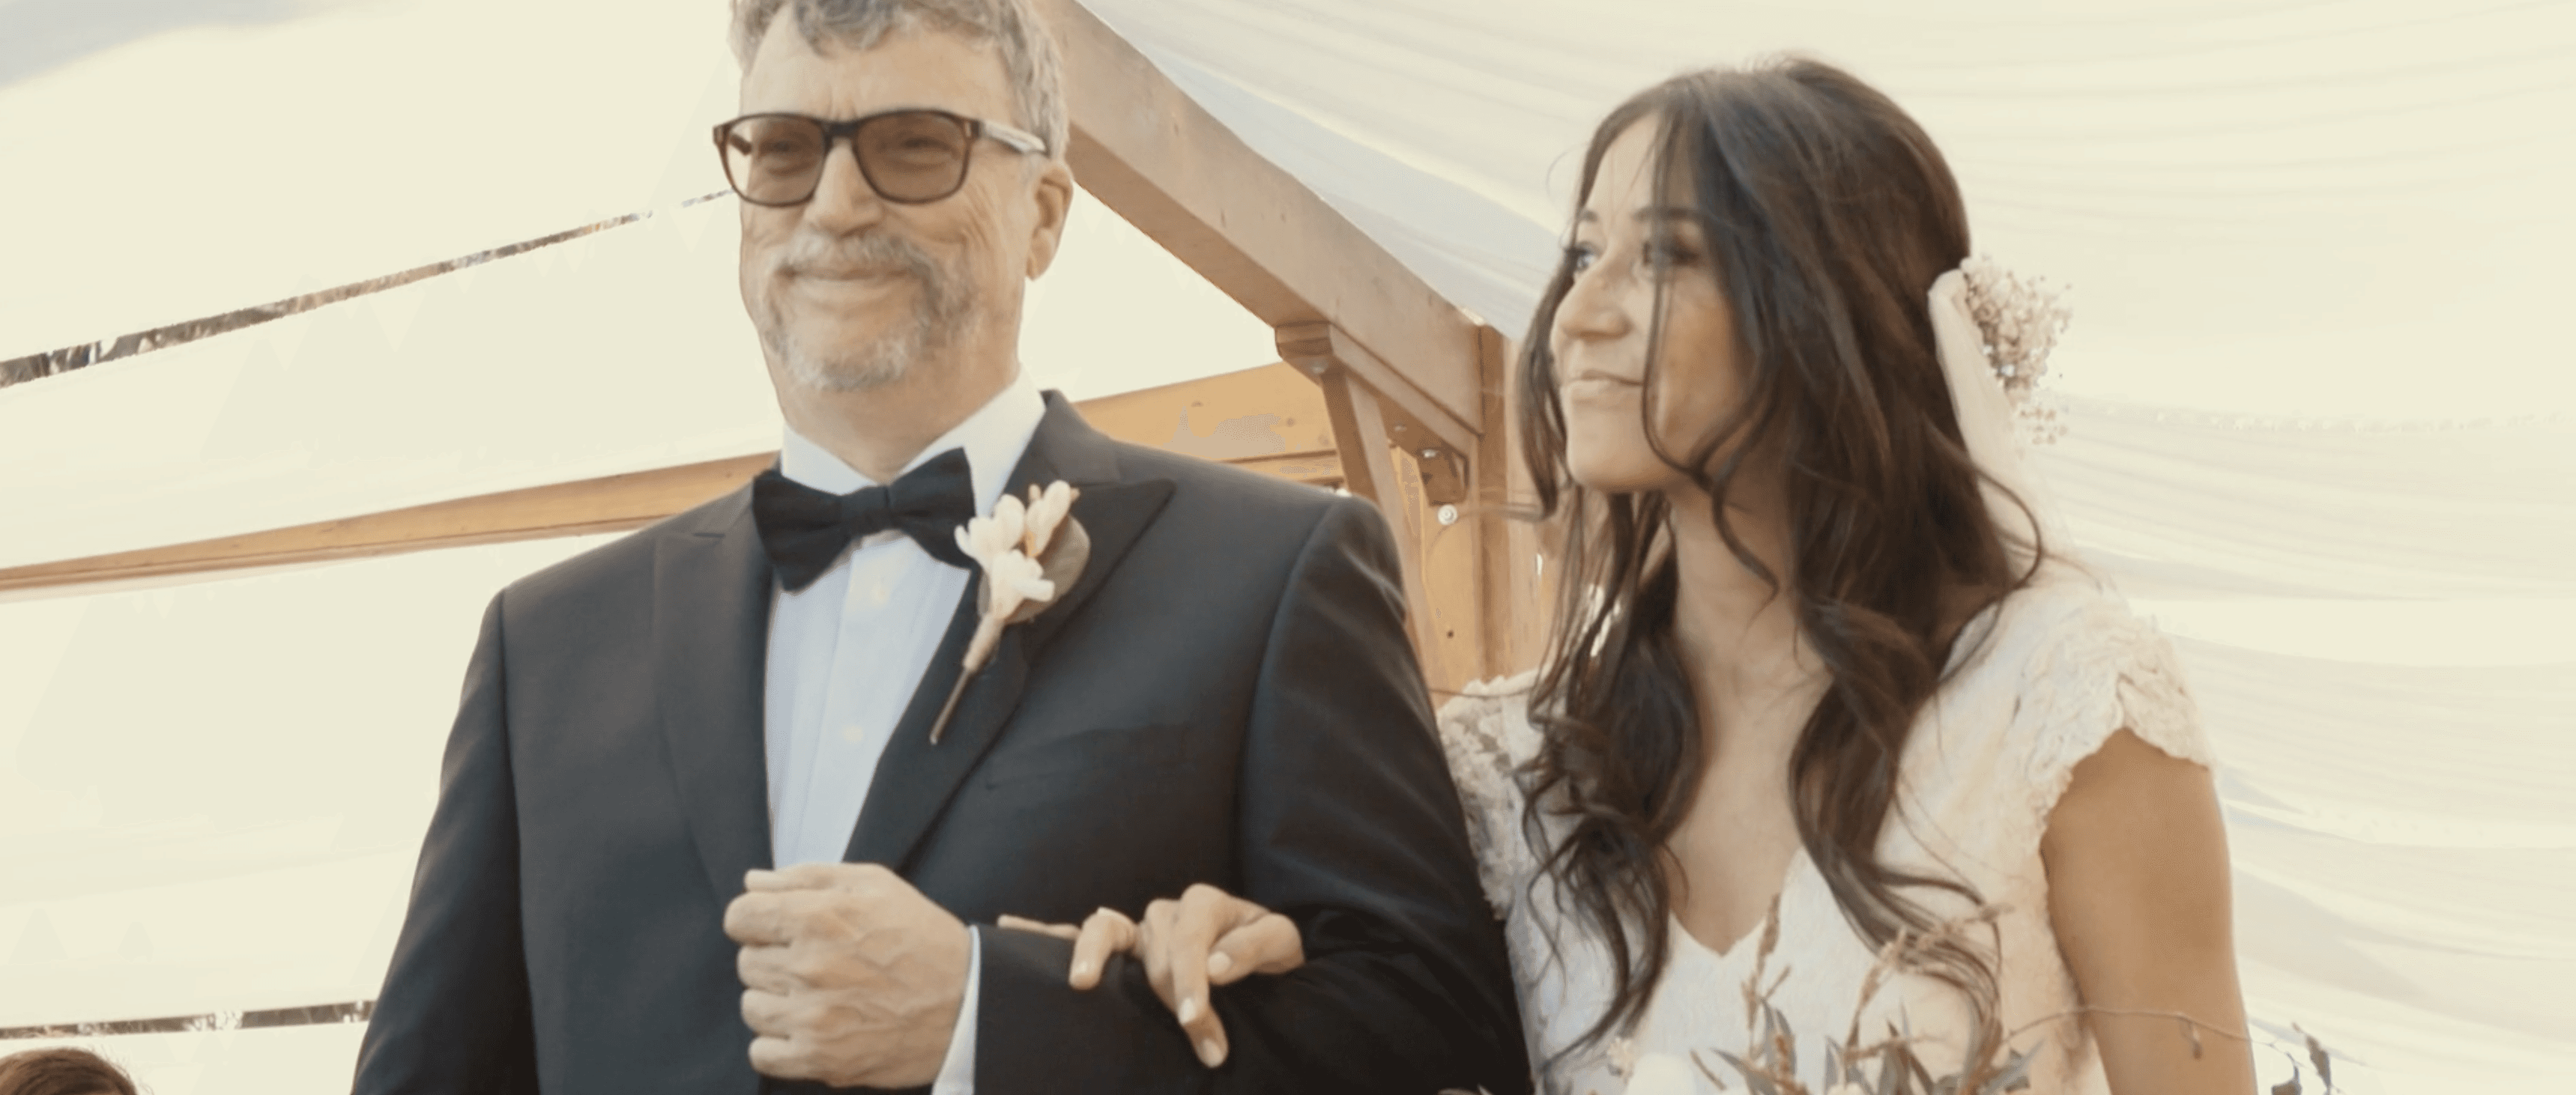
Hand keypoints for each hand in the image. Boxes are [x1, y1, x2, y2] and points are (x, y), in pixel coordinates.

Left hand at [723, 863, 970, 1087]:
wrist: (969, 1001)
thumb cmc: (923, 940)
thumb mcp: (876, 885)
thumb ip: (808, 877)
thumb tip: (754, 881)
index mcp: (820, 916)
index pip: (739, 916)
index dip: (756, 919)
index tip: (776, 928)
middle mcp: (810, 966)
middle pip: (746, 962)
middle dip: (776, 959)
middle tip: (817, 963)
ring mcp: (813, 1017)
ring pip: (752, 1007)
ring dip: (777, 1002)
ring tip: (818, 997)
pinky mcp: (820, 1058)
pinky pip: (761, 1053)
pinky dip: (779, 1044)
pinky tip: (811, 1028)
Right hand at [997, 883, 1303, 1068]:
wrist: (1268, 956)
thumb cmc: (1272, 951)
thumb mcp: (1282, 944)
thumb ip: (1254, 948)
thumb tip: (1214, 966)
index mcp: (1204, 904)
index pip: (1188, 939)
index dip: (1191, 981)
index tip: (1195, 1023)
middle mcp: (1167, 911)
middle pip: (1152, 948)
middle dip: (1171, 996)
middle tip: (1204, 1046)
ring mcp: (1140, 928)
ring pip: (1107, 932)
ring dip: (1092, 956)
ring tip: (1080, 983)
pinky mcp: (1122, 947)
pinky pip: (1079, 934)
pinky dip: (1043, 932)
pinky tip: (1009, 925)